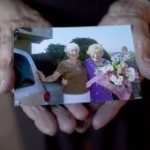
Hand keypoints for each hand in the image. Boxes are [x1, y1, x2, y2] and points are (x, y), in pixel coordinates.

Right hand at [0, 0, 88, 135]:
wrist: (25, 23)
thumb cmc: (12, 35)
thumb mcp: (7, 48)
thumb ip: (6, 67)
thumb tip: (4, 88)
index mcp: (26, 84)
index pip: (33, 106)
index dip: (41, 118)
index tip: (51, 128)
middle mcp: (41, 83)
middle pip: (51, 104)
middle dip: (61, 115)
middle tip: (71, 126)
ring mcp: (54, 75)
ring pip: (64, 94)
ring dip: (73, 106)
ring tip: (83, 116)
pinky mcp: (64, 66)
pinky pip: (72, 78)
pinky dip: (79, 88)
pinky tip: (87, 97)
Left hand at [76, 0, 149, 131]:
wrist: (122, 18)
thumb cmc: (134, 27)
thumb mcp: (140, 38)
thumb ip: (144, 55)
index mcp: (125, 77)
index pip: (118, 99)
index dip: (109, 112)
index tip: (97, 124)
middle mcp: (111, 77)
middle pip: (100, 99)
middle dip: (89, 112)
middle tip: (76, 126)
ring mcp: (99, 71)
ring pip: (89, 90)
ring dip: (79, 102)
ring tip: (67, 115)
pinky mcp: (90, 63)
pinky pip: (81, 75)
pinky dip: (74, 84)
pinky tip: (65, 91)